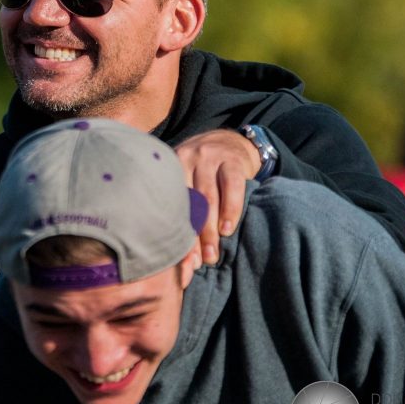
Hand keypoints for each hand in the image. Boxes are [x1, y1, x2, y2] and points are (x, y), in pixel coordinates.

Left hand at [174, 129, 261, 264]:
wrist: (230, 140)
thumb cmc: (202, 169)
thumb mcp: (185, 175)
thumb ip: (179, 201)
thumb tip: (171, 248)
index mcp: (170, 165)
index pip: (170, 203)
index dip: (173, 234)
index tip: (176, 261)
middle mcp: (187, 158)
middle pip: (188, 203)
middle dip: (191, 237)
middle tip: (195, 263)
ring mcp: (211, 157)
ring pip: (208, 197)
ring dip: (210, 230)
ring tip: (212, 254)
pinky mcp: (233, 160)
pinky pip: (232, 187)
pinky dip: (230, 210)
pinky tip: (227, 229)